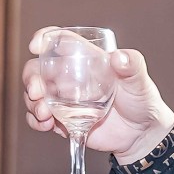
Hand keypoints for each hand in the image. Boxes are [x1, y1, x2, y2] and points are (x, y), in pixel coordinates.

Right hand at [22, 29, 173, 163]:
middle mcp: (69, 77)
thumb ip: (132, 67)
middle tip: (37, 93)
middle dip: (31, 79)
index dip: (43, 39)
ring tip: (44, 114)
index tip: (35, 47)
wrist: (141, 134)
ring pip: (35, 95)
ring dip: (32, 103)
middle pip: (38, 70)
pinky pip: (40, 119)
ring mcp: (63, 100)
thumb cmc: (142, 100)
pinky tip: (45, 125)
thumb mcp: (140, 81)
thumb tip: (119, 57)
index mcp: (85, 59)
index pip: (59, 41)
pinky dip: (36, 122)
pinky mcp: (63, 121)